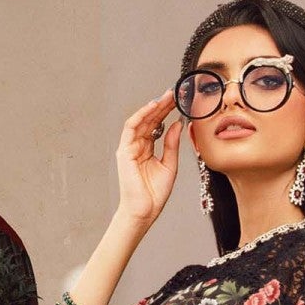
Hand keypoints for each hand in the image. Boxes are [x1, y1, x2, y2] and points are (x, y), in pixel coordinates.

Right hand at [115, 90, 181, 228]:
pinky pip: (131, 128)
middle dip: (162, 106)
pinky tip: (153, 107)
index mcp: (147, 150)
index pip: (157, 125)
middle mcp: (137, 147)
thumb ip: (171, 144)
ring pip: (141, 121)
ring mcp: (129, 148)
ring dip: (153, 107)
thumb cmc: (154, 194)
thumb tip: (177, 124)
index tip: (179, 101)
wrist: (144, 211)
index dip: (167, 112)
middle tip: (175, 93)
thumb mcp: (170, 165)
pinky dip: (141, 115)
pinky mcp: (124, 151)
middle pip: (149, 120)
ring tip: (166, 97)